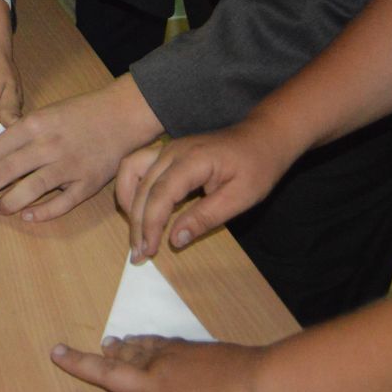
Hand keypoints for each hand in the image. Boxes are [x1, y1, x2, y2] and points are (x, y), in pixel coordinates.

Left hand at [0, 77, 162, 221]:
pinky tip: (28, 215)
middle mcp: (48, 145)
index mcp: (35, 125)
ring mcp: (69, 166)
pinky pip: (62, 203)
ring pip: (32, 188)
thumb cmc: (79, 113)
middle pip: (6, 170)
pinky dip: (43, 212)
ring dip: (10, 201)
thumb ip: (20, 132)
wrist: (121, 115)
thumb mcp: (45, 113)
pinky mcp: (87, 183)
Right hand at [51, 336, 266, 391]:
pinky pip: (155, 342)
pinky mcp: (188, 349)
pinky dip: (140, 341)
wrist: (264, 389)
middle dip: (79, 363)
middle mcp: (155, 386)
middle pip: (108, 372)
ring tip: (100, 346)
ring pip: (131, 351)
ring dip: (112, 350)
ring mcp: (171, 363)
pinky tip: (135, 339)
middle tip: (56, 350)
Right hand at [116, 118, 297, 262]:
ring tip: (135, 231)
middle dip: (137, 223)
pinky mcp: (167, 152)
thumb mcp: (240, 198)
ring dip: (128, 203)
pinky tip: (137, 208)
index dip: (151, 225)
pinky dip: (132, 188)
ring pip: (131, 172)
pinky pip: (137, 166)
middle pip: (142, 188)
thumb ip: (206, 217)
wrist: (263, 137)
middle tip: (138, 253)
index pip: (160, 194)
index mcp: (192, 160)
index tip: (149, 250)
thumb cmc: (257, 167)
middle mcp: (172, 151)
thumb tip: (175, 240)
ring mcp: (167, 148)